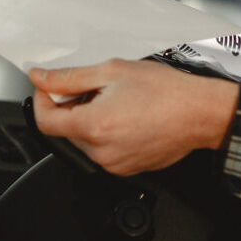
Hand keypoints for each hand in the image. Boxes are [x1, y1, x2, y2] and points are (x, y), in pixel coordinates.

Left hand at [29, 58, 239, 176]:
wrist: (200, 113)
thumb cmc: (166, 92)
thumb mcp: (112, 71)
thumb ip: (70, 77)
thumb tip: (41, 78)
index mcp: (94, 126)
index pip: (44, 121)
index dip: (42, 100)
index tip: (50, 88)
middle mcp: (101, 152)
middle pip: (65, 131)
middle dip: (71, 108)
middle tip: (94, 88)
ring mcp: (114, 164)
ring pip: (84, 141)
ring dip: (89, 121)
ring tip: (115, 102)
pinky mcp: (127, 170)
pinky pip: (103, 152)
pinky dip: (106, 134)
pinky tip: (125, 117)